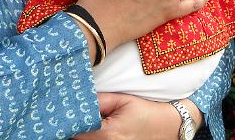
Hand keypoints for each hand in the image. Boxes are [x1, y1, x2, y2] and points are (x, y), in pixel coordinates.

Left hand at [76, 94, 200, 139]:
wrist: (168, 127)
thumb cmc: (146, 112)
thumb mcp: (122, 100)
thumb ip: (99, 100)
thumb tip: (79, 99)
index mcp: (107, 134)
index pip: (76, 131)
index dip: (70, 121)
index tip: (66, 112)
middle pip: (80, 139)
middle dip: (77, 128)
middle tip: (74, 116)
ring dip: (85, 133)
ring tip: (88, 121)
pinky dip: (94, 136)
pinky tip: (97, 129)